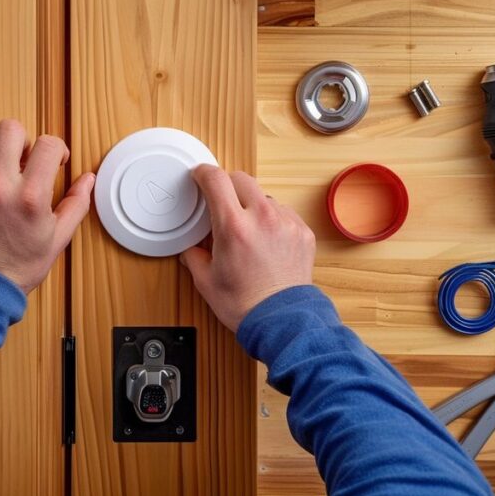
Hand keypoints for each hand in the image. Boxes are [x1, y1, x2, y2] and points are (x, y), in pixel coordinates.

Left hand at [0, 119, 94, 293]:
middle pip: (10, 129)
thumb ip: (77, 203)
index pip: (48, 144)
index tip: (54, 161)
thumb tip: (89, 178)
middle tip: (24, 158)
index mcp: (31, 198)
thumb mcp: (59, 236)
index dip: (56, 149)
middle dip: (23, 139)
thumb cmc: (22, 263)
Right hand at [179, 165, 315, 331]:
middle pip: (242, 179)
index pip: (215, 180)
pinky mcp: (303, 232)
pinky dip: (272, 220)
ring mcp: (286, 223)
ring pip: (264, 196)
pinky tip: (266, 241)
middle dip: (228, 186)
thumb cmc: (245, 305)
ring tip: (247, 231)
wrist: (282, 321)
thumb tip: (191, 247)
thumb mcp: (205, 281)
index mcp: (233, 227)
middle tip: (222, 204)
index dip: (203, 173)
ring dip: (252, 205)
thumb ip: (193, 256)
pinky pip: (283, 213)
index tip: (200, 176)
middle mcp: (262, 219)